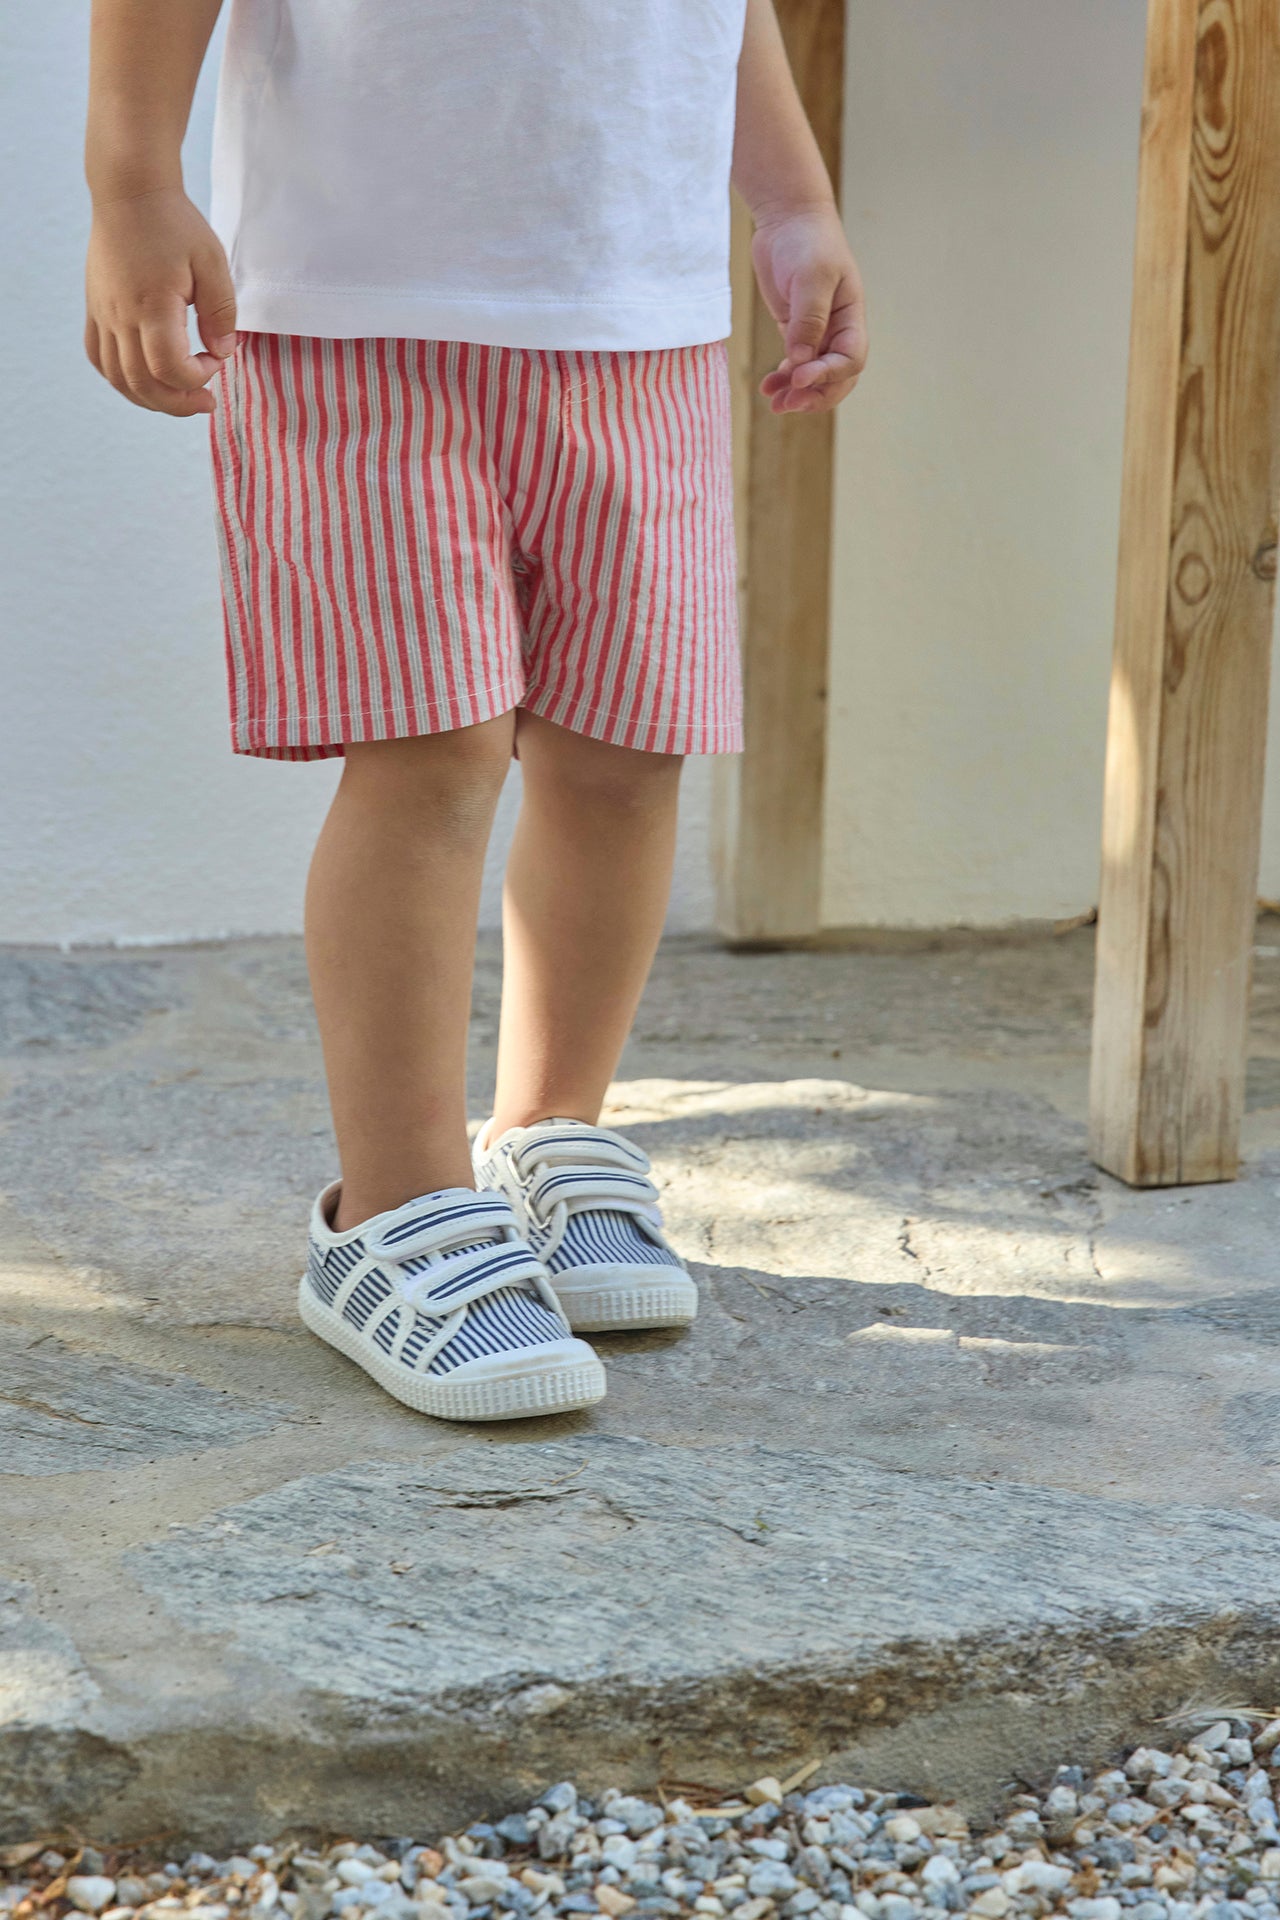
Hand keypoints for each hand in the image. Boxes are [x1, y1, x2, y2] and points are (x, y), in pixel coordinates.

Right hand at [85, 187, 236, 416]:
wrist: (129, 193)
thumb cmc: (174, 223)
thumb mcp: (212, 262)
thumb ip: (222, 312)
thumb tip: (223, 352)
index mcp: (152, 305)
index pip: (169, 368)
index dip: (198, 378)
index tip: (217, 360)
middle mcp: (121, 315)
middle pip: (142, 384)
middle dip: (179, 403)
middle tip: (206, 401)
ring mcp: (103, 314)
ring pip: (118, 379)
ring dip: (151, 398)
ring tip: (179, 396)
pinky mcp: (95, 309)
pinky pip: (99, 358)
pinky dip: (122, 380)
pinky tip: (146, 379)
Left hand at [751, 202, 866, 414]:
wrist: (788, 219)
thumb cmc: (807, 240)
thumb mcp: (811, 276)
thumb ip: (808, 319)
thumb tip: (801, 359)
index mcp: (851, 317)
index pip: (850, 360)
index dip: (828, 374)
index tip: (799, 376)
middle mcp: (837, 329)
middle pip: (836, 377)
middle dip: (815, 394)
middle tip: (788, 404)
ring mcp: (816, 331)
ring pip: (813, 375)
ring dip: (796, 393)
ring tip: (774, 404)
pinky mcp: (795, 330)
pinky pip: (794, 364)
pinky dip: (783, 378)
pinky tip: (767, 387)